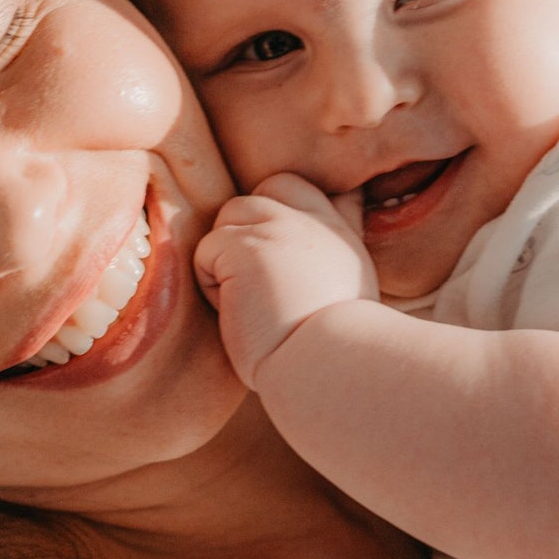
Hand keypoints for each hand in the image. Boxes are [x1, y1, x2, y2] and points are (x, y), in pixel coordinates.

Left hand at [193, 172, 376, 388]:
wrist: (328, 368)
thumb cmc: (335, 348)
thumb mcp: (352, 284)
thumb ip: (334, 248)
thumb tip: (343, 209)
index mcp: (341, 234)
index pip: (304, 191)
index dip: (281, 209)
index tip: (276, 255)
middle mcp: (313, 222)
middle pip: (264, 193)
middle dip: (248, 229)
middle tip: (257, 282)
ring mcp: (280, 227)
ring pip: (230, 216)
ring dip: (226, 258)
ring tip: (249, 302)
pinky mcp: (245, 246)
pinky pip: (206, 250)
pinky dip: (211, 283)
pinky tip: (237, 311)